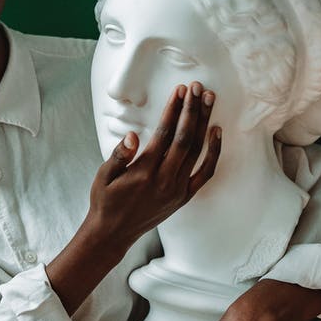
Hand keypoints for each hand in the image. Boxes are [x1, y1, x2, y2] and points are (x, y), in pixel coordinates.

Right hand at [87, 82, 221, 246]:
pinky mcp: (184, 197)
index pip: (164, 133)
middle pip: (185, 137)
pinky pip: (205, 172)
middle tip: (198, 87)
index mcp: (144, 171)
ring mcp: (177, 189)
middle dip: (192, 109)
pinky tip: (216, 132)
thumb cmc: (106, 201)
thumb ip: (119, 155)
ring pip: (197, 150)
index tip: (180, 90)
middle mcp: (165, 180)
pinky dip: (214, 152)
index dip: (173, 109)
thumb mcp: (104, 176)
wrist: (114, 233)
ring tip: (209, 100)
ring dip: (204, 123)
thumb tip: (132, 136)